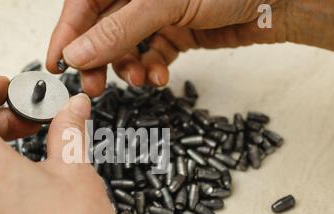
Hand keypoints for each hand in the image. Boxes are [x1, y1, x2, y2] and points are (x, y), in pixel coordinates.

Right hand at [46, 0, 333, 95]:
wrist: (276, 1)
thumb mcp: (164, 2)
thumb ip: (119, 28)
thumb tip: (78, 52)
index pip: (82, 4)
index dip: (67, 33)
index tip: (58, 63)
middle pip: (100, 29)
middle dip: (97, 60)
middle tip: (93, 85)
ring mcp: (156, 14)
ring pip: (125, 48)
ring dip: (128, 69)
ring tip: (139, 79)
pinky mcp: (173, 33)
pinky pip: (151, 56)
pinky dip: (152, 71)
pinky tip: (159, 76)